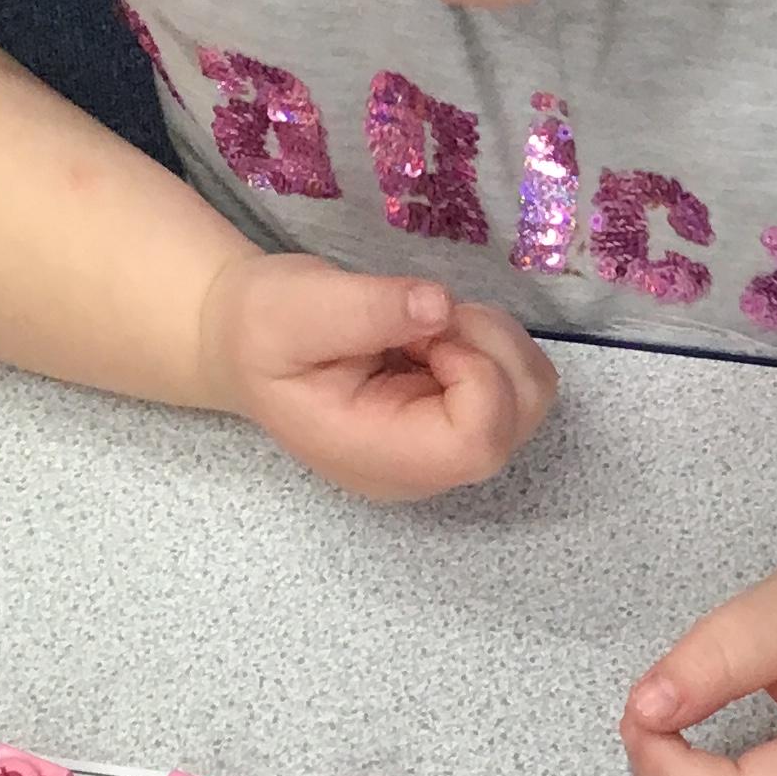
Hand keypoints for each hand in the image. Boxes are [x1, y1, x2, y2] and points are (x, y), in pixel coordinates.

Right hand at [199, 251, 556, 499]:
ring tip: (428, 326)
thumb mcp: (292, 308)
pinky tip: (436, 336)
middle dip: (490, 347)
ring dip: (495, 341)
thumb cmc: (262, 330)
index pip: (477, 442)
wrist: (247, 343)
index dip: (475, 373)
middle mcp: (423, 468)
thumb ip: (363, 310)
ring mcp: (445, 449)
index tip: (425, 333)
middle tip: (425, 320)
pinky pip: (516, 385)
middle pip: (517, 420)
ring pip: (530, 398)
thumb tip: (438, 307)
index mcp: (378, 456)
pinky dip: (492, 344)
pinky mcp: (460, 421)